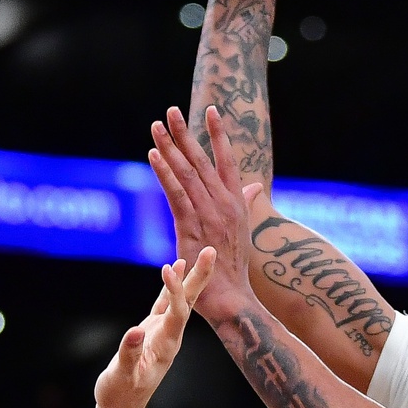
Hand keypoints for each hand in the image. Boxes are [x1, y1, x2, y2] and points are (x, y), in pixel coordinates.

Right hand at [94, 253, 215, 407]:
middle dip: (200, 277)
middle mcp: (170, 337)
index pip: (176, 312)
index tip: (168, 268)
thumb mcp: (121, 378)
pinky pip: (165, 304)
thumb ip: (128, 356)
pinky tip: (173, 270)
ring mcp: (163, 333)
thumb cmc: (120, 395)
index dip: (174, 291)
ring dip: (190, 278)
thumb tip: (134, 333)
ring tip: (199, 254)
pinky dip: (170, 287)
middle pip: (189, 302)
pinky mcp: (153, 332)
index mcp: (166, 346)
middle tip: (211, 251)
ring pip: (180, 300)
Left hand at [148, 107, 260, 320]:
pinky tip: (153, 154)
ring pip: (186, 173)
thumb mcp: (243, 231)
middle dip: (186, 133)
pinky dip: (163, 172)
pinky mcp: (191, 226)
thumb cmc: (234, 268)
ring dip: (170, 147)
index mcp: (237, 203)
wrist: (232, 297)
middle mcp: (224, 203)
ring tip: (157, 125)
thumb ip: (246, 204)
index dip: (219, 135)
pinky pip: (175, 193)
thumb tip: (253, 188)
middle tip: (171, 110)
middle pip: (202, 160)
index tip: (211, 110)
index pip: (228, 161)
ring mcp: (208, 213)